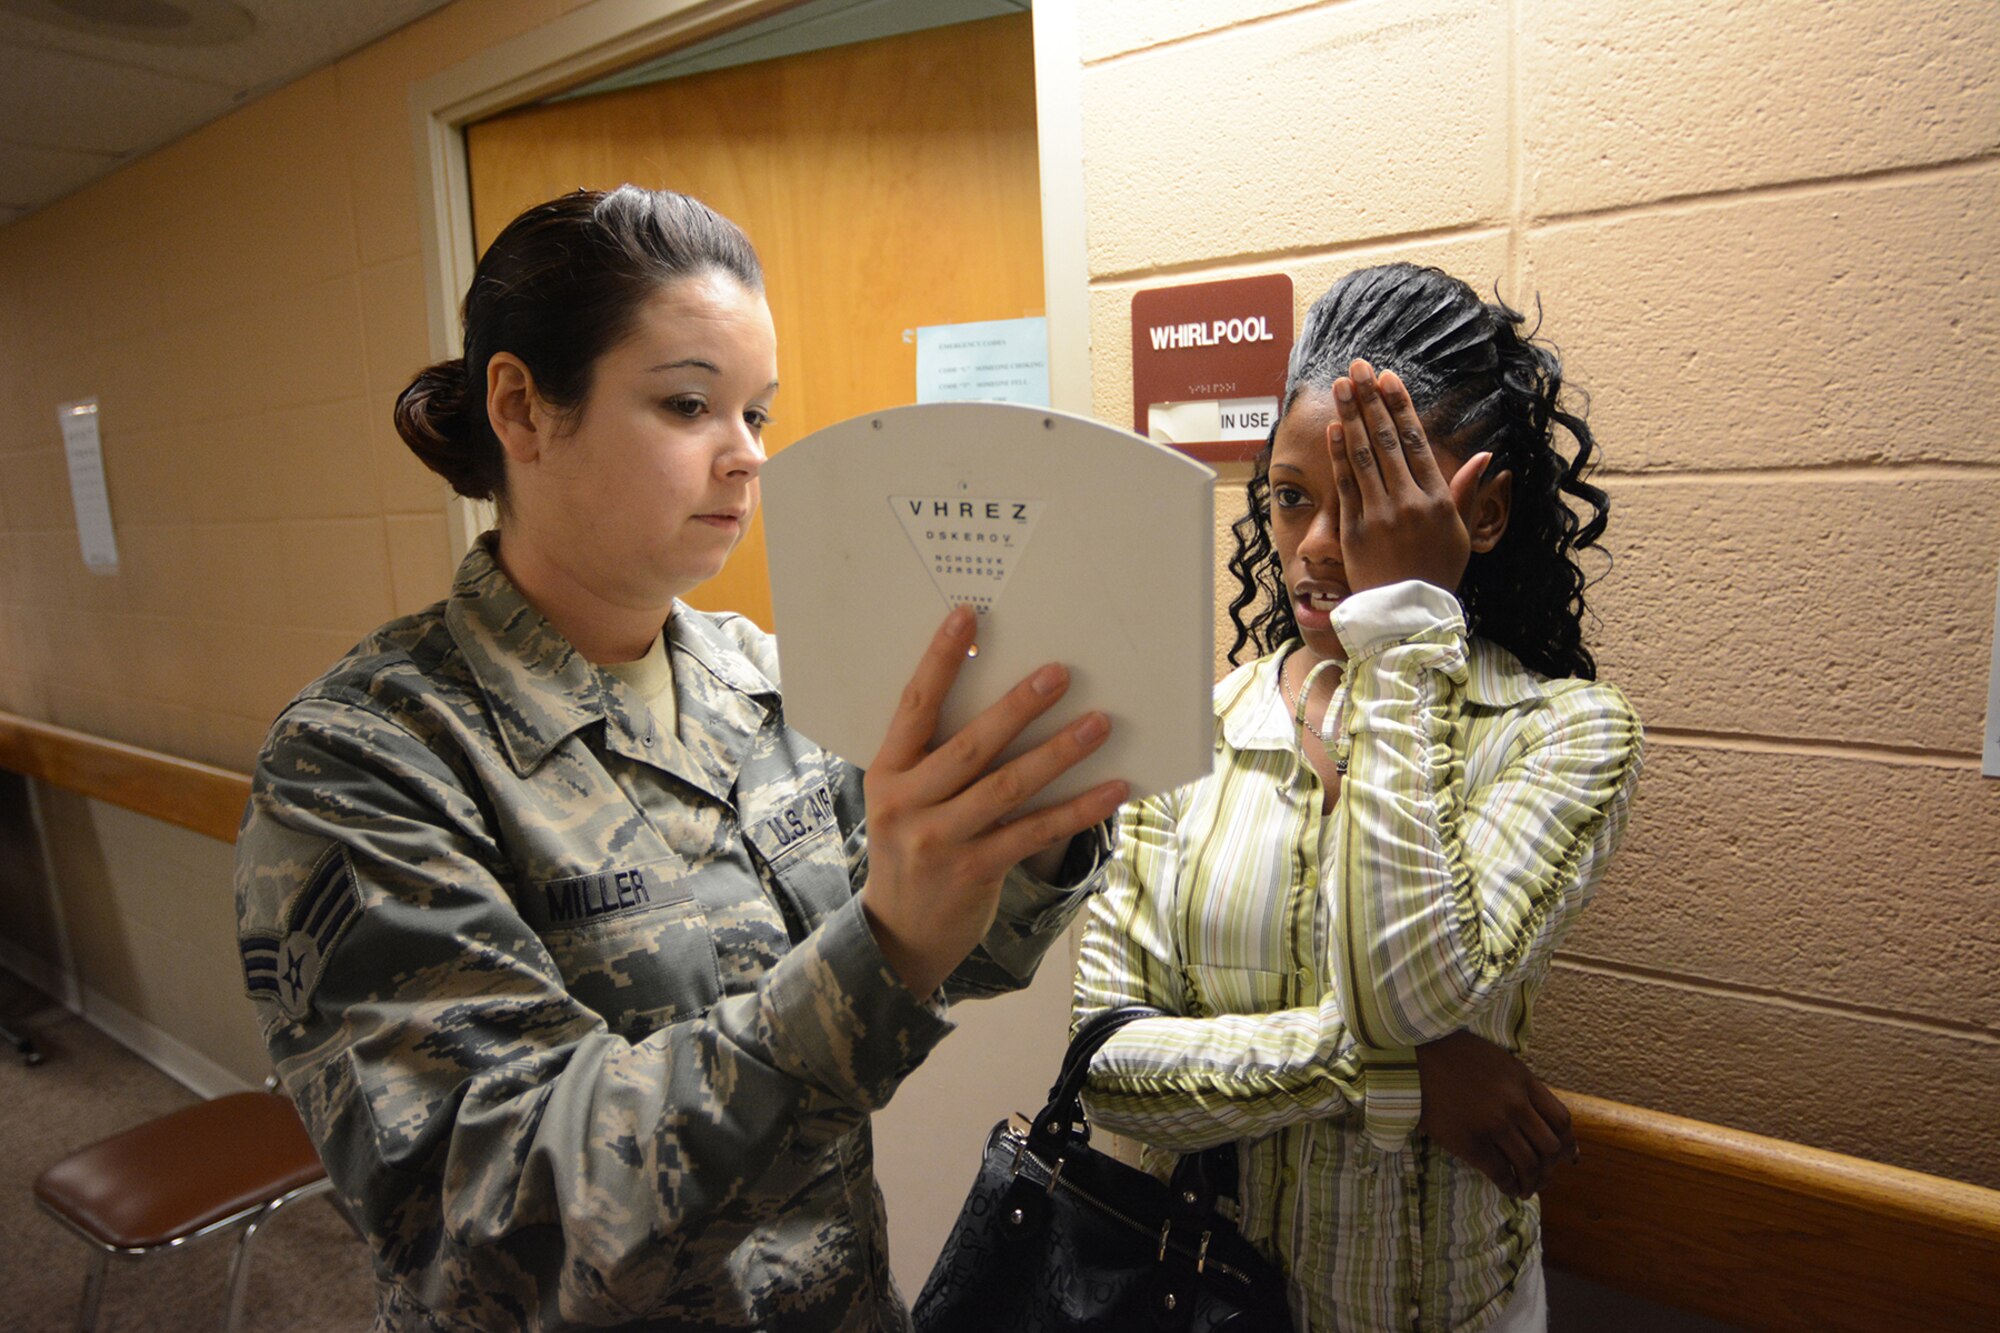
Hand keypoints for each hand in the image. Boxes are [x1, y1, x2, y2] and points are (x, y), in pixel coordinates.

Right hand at [859, 606, 1129, 998]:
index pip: (915, 705)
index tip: (967, 615)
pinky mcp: (975, 871)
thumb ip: (935, 758)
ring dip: (1059, 753)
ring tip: (1099, 723)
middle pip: (971, 745)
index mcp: (887, 771)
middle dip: (1019, 706)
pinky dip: (1076, 810)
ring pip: (1008, 787)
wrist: (899, 934)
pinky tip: (1112, 789)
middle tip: (1061, 672)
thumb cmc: (912, 848)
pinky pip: (1034, 832)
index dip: (940, 659)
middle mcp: (908, 803)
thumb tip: (1006, 701)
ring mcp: (940, 840)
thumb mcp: (904, 799)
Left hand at [1327, 359, 1492, 593]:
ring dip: (1351, 417)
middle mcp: (1408, 503)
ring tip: (1342, 386)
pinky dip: (1339, 455)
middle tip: (1358, 368)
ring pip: (1363, 456)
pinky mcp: (1354, 530)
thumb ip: (1467, 492)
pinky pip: (1346, 485)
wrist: (1408, 616)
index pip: (1416, 443)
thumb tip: (1484, 456)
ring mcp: (1379, 515)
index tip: (1389, 379)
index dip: (1400, 408)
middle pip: (1387, 441)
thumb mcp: (1461, 534)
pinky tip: (1334, 428)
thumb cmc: (1437, 574)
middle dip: (1371, 400)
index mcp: (1437, 500)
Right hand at [1414, 1029, 1576, 1197]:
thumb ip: (1520, 1086)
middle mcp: (1515, 1105)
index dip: (1568, 1144)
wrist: (1414, 1055)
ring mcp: (1493, 1125)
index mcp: (1524, 1082)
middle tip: (1545, 1176)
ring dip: (1533, 1182)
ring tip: (1527, 1187)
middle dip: (1551, 1167)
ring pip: (1529, 1164)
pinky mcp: (1470, 1142)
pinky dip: (1510, 1186)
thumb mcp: (1498, 1061)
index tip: (1568, 1157)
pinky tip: (1509, 1188)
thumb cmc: (1453, 1055)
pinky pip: (1500, 1172)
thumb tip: (1538, 1118)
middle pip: (1549, 1147)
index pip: (1561, 1121)